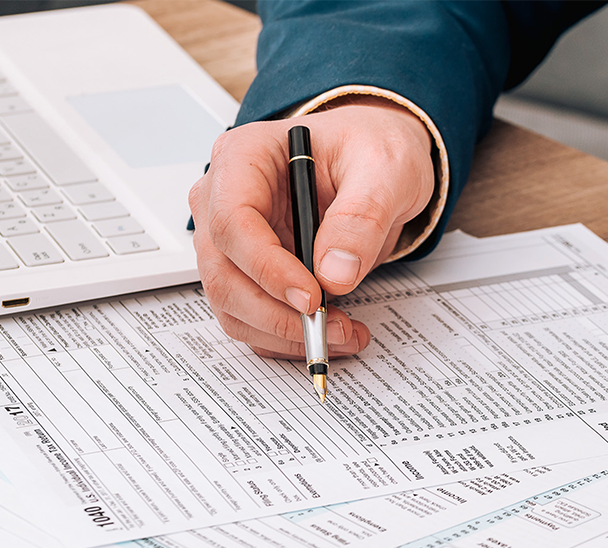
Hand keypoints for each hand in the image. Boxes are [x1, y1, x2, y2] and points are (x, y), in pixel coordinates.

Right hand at [187, 99, 435, 358]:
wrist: (377, 164)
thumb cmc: (371, 150)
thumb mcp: (384, 169)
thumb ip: (362, 216)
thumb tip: (335, 273)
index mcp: (245, 157)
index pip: (231, 221)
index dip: (266, 268)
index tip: (311, 298)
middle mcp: (225, 199)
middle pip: (223, 272)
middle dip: (276, 313)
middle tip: (333, 327)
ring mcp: (233, 239)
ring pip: (233, 304)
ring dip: (284, 332)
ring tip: (344, 333)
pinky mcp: (250, 271)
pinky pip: (253, 317)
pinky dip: (288, 337)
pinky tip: (333, 332)